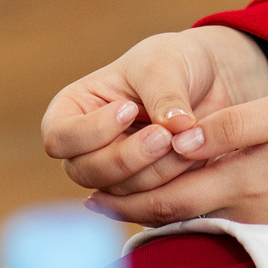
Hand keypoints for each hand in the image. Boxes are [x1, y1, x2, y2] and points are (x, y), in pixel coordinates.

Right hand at [42, 25, 267, 200]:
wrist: (208, 81)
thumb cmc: (173, 62)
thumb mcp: (163, 65)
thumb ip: (164, 95)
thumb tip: (175, 126)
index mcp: (73, 111)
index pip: (60, 137)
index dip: (91, 131)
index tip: (127, 109)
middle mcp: (85, 148)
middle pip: (87, 171)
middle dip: (127, 157)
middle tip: (164, 136)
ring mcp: (113, 174)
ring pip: (119, 192)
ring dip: (154, 172)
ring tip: (187, 142)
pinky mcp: (143, 192)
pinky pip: (149, 204)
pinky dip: (171, 186)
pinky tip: (193, 159)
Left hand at [82, 82, 267, 229]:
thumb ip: (238, 126)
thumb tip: (184, 138)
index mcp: (250, 179)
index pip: (173, 193)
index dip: (130, 190)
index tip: (93, 186)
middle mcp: (255, 206)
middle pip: (180, 211)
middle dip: (134, 207)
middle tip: (92, 203)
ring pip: (202, 215)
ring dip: (162, 208)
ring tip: (125, 202)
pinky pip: (227, 216)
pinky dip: (196, 208)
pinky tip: (188, 197)